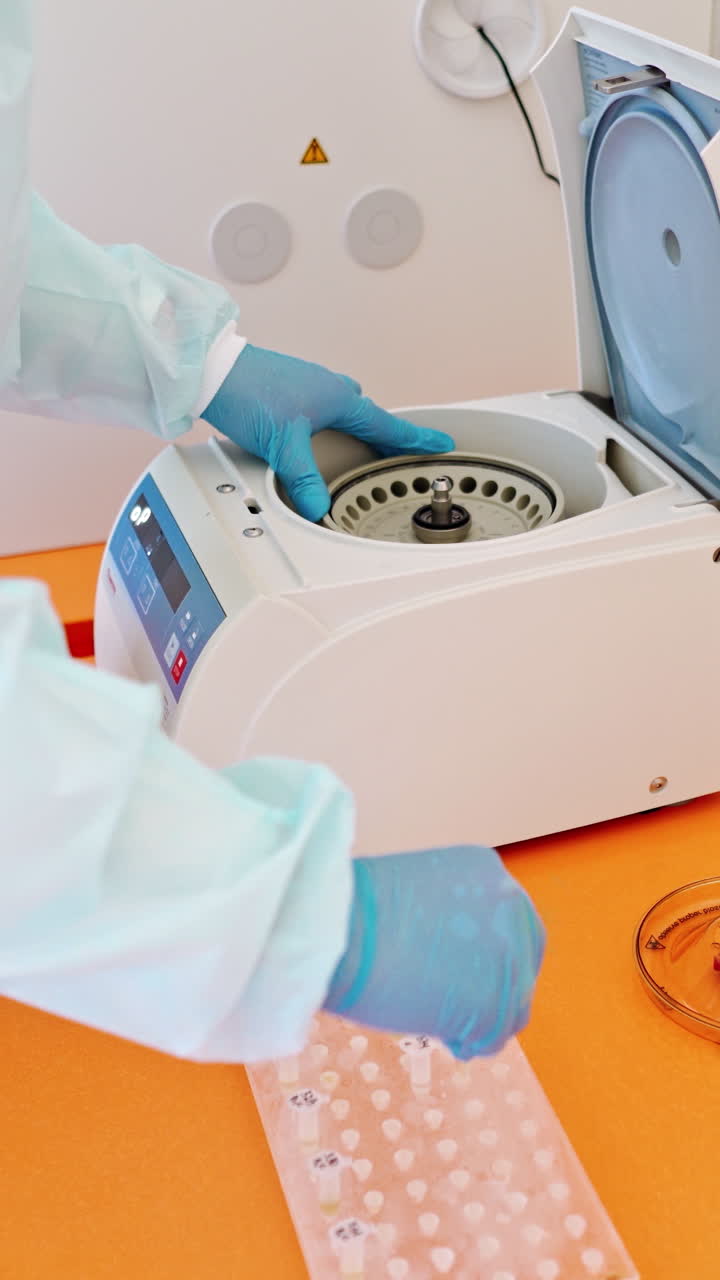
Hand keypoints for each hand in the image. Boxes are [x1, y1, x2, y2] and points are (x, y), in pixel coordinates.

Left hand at [201, 344, 454, 520]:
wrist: (211, 369)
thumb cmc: (249, 393)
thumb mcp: (282, 446)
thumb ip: (304, 480)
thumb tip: (320, 508)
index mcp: (338, 398)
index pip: (387, 424)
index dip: (415, 438)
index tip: (441, 442)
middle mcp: (328, 387)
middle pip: (368, 416)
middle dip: (386, 435)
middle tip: (403, 452)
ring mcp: (309, 386)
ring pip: (345, 411)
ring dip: (357, 429)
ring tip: (362, 451)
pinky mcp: (290, 390)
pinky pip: (325, 410)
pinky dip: (333, 425)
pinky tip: (319, 437)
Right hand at [323, 846, 544, 1059]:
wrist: (335, 931)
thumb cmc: (355, 915)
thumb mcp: (419, 895)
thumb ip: (453, 919)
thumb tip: (460, 960)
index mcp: (488, 872)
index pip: (513, 926)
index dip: (486, 959)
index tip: (459, 974)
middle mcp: (512, 906)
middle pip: (522, 967)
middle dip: (490, 989)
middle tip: (449, 1002)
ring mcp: (509, 954)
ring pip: (512, 1008)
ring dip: (475, 1019)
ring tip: (432, 1015)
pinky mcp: (498, 1000)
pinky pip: (493, 1037)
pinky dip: (467, 1041)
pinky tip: (435, 1029)